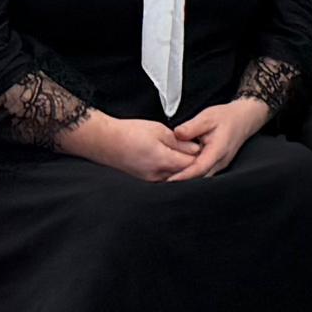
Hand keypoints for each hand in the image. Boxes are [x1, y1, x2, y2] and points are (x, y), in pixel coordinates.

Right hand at [60, 109, 202, 181]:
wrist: (104, 141)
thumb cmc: (129, 132)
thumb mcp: (159, 131)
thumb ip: (180, 142)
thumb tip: (196, 149)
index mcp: (162, 160)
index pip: (191, 164)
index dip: (201, 157)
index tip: (207, 148)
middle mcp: (156, 175)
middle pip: (184, 174)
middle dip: (194, 165)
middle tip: (200, 152)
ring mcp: (150, 180)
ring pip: (175, 178)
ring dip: (183, 170)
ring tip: (186, 156)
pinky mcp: (144, 180)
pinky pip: (164, 179)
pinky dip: (172, 172)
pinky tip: (172, 162)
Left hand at [168, 95, 273, 179]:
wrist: (244, 119)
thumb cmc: (226, 117)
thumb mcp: (207, 117)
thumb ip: (192, 127)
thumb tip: (176, 134)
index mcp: (218, 150)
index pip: (199, 168)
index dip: (184, 175)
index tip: (170, 180)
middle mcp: (220, 162)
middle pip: (199, 177)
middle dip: (182, 181)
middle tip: (163, 182)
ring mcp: (219, 165)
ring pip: (201, 177)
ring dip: (186, 178)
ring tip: (168, 178)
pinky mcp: (216, 165)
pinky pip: (203, 173)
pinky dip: (191, 174)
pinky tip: (179, 171)